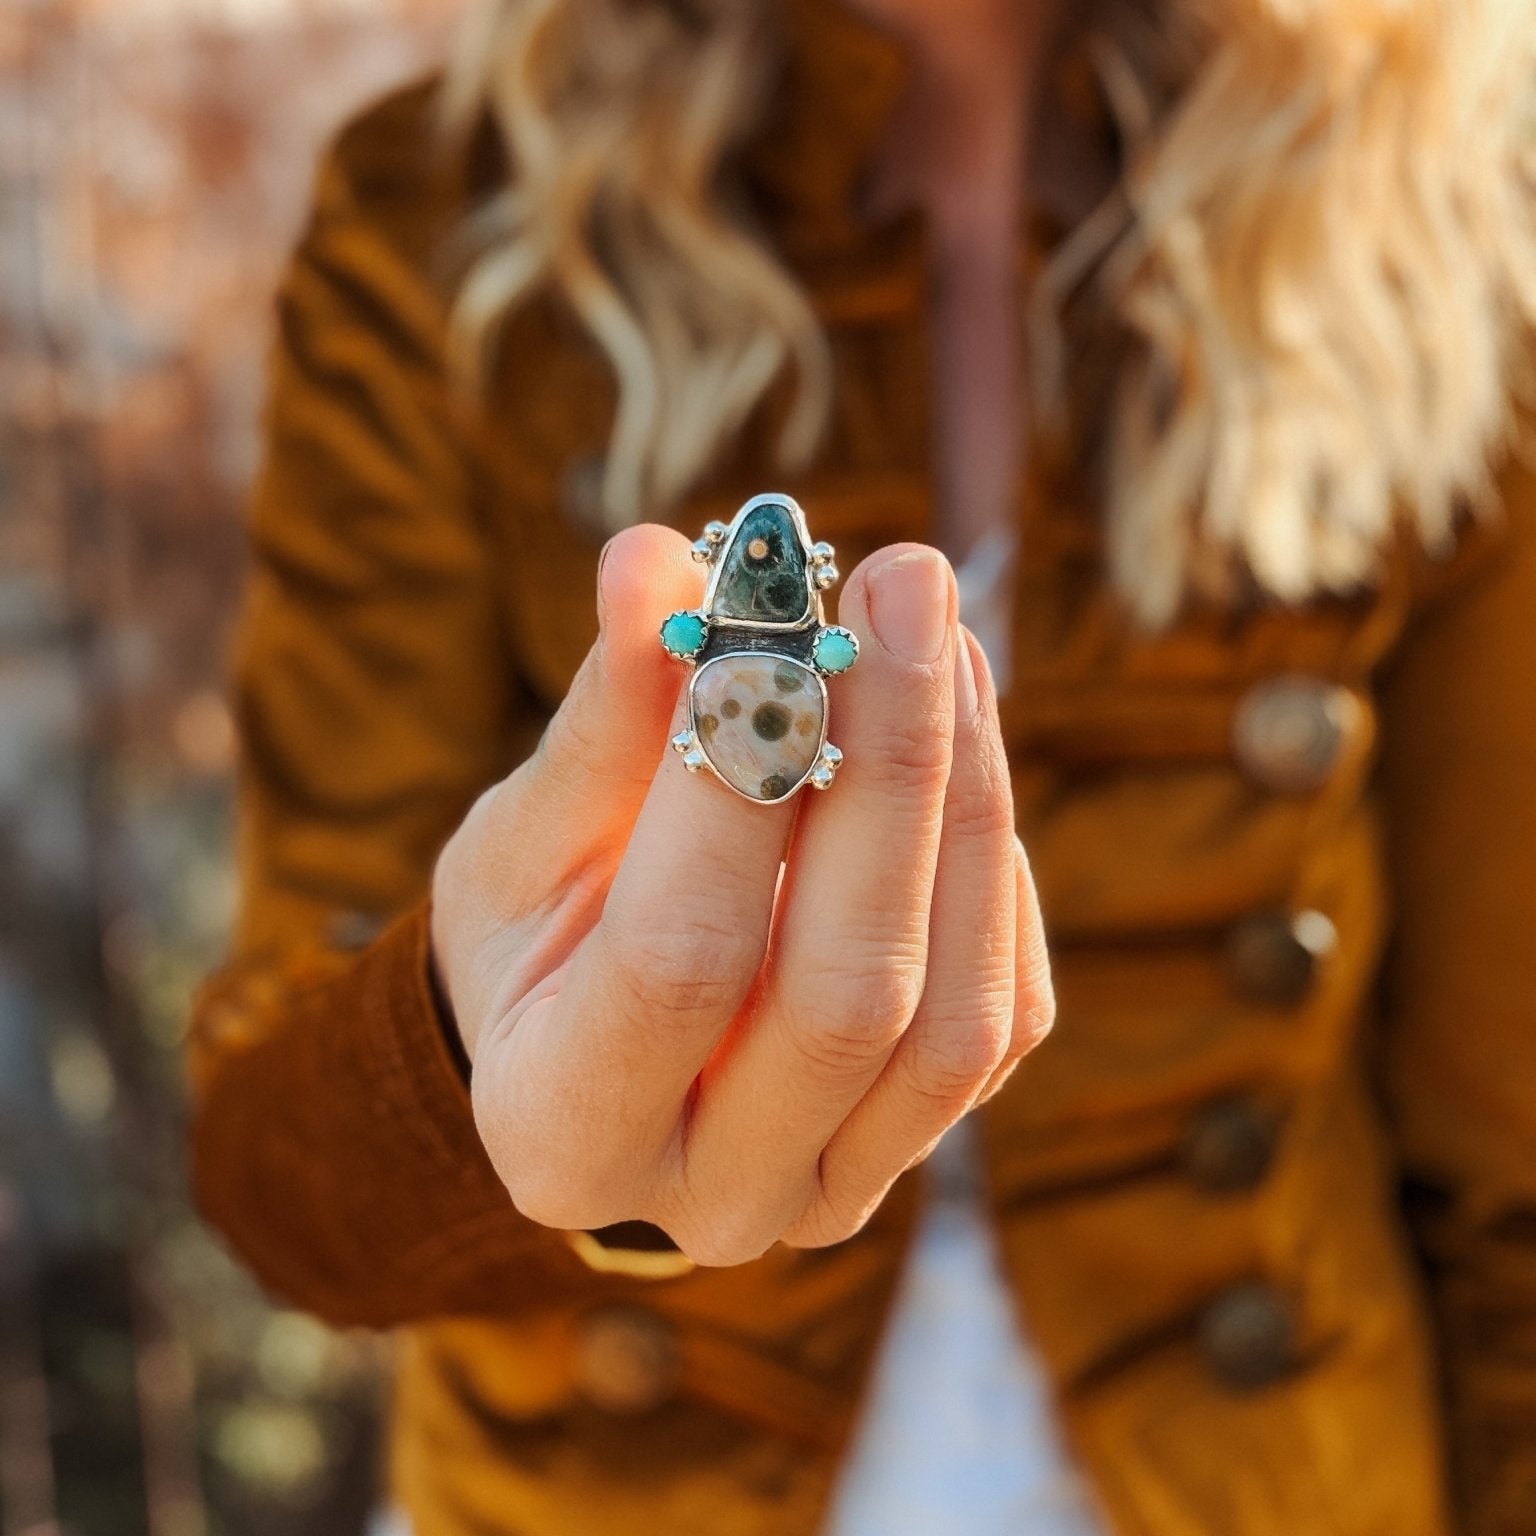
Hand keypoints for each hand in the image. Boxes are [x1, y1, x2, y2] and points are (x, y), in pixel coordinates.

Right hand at [430, 525, 1052, 1265]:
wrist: (585, 1053)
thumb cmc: (535, 935)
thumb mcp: (529, 835)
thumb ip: (604, 718)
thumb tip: (657, 561)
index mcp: (562, 1126)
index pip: (679, 955)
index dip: (738, 779)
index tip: (772, 609)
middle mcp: (711, 1195)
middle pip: (847, 992)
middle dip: (890, 769)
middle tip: (905, 587)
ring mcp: (831, 1187)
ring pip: (954, 1014)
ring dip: (963, 803)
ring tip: (942, 640)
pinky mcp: (914, 1144)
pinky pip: (1001, 1016)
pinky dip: (990, 869)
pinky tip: (958, 747)